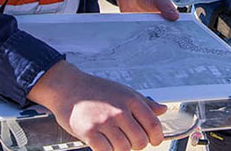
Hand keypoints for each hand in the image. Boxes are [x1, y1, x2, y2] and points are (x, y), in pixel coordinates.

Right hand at [28, 61, 165, 150]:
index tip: (154, 141)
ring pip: (124, 149)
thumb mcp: (124, 91)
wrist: (68, 87)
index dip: (156, 138)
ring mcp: (104, 122)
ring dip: (120, 149)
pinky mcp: (90, 132)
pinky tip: (103, 143)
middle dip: (136, 145)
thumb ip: (144, 103)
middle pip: (140, 141)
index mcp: (131, 100)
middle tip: (128, 140)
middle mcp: (120, 111)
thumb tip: (162, 109)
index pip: (153, 125)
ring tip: (113, 140)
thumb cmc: (96, 89)